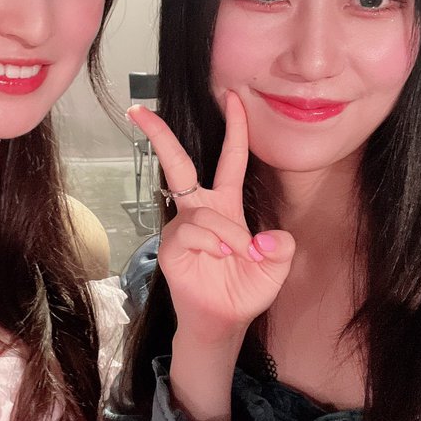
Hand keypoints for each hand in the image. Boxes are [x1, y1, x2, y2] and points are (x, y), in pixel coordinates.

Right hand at [129, 92, 294, 346]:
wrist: (224, 322)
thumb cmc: (245, 289)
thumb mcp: (276, 266)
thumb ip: (282, 247)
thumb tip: (269, 237)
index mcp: (226, 204)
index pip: (230, 159)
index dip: (235, 129)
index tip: (232, 98)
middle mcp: (200, 209)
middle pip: (178, 164)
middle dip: (159, 136)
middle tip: (139, 110)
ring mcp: (182, 227)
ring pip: (202, 213)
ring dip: (226, 234)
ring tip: (238, 256)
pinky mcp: (171, 248)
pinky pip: (190, 234)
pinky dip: (210, 244)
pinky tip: (219, 258)